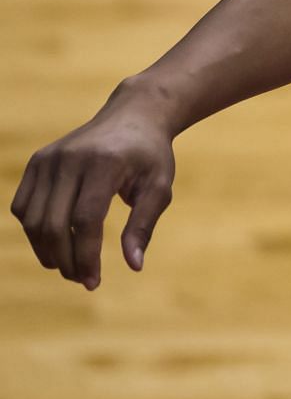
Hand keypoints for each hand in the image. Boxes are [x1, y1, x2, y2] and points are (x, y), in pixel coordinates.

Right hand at [12, 96, 176, 288]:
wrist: (133, 116)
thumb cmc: (150, 156)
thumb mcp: (159, 187)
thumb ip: (144, 225)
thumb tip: (134, 265)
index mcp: (104, 163)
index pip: (85, 220)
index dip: (86, 256)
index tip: (94, 282)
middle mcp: (70, 159)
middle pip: (53, 224)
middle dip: (65, 260)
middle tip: (82, 279)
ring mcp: (48, 159)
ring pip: (32, 219)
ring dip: (46, 251)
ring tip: (69, 267)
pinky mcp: (37, 162)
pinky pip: (22, 206)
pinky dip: (33, 231)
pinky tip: (55, 243)